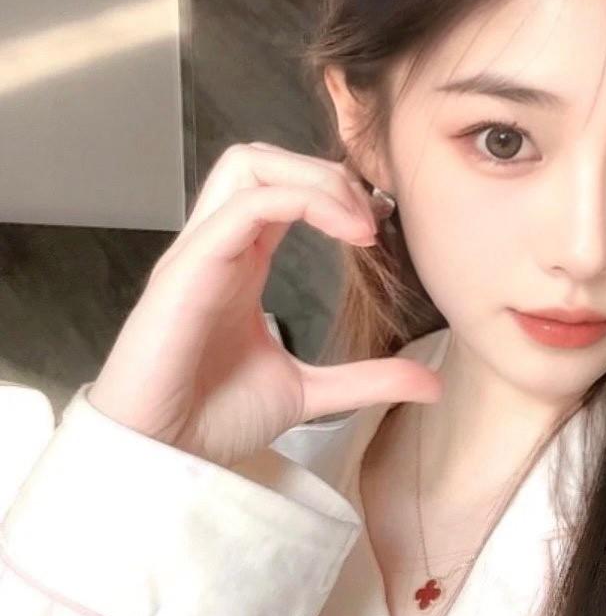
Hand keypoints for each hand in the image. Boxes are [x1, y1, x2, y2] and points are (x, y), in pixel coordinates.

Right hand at [87, 142, 441, 467]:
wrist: (164, 456)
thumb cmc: (214, 418)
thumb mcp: (311, 393)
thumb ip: (367, 379)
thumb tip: (431, 384)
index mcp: (240, 261)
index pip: (280, 188)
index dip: (334, 191)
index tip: (379, 229)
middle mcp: (218, 245)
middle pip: (262, 159)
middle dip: (325, 172)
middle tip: (371, 221)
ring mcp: (199, 252)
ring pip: (248, 163)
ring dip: (313, 178)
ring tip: (357, 223)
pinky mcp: (187, 269)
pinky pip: (242, 205)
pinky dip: (300, 202)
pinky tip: (343, 234)